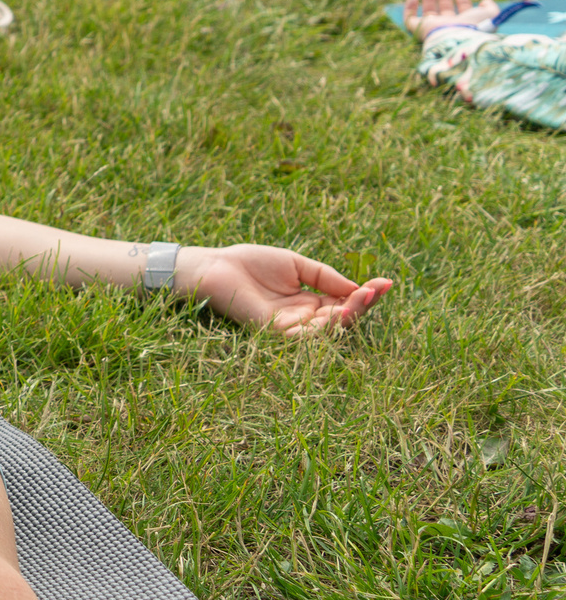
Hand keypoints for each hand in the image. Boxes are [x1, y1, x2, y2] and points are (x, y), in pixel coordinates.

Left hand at [183, 244, 393, 336]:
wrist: (214, 266)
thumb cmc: (249, 262)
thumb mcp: (295, 264)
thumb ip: (324, 276)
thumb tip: (356, 286)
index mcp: (308, 301)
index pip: (344, 302)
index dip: (365, 294)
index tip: (386, 282)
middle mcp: (302, 318)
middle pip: (342, 318)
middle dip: (363, 304)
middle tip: (379, 288)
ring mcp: (290, 327)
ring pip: (329, 329)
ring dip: (350, 314)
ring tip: (365, 295)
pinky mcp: (274, 332)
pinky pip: (306, 336)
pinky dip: (326, 326)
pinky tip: (340, 310)